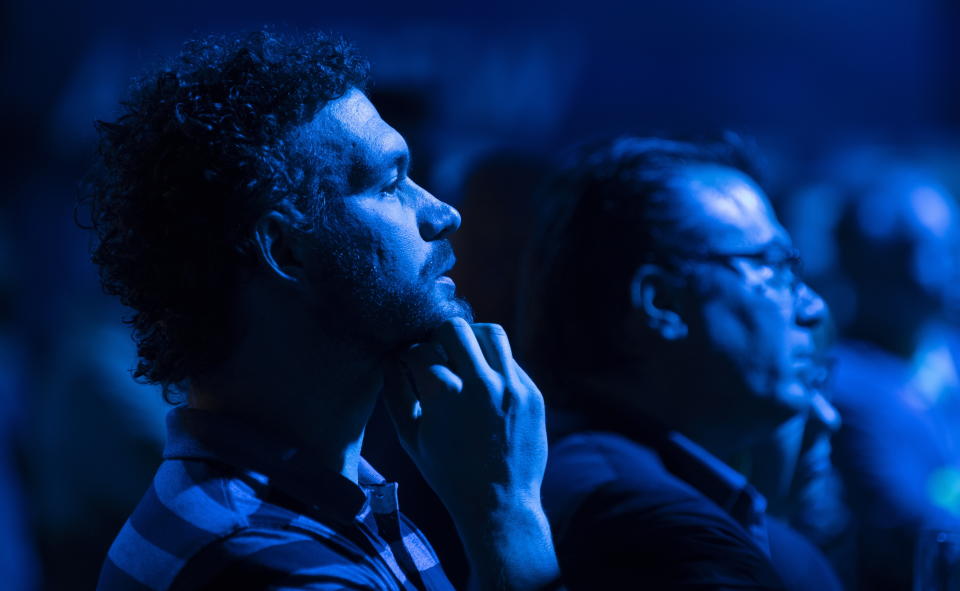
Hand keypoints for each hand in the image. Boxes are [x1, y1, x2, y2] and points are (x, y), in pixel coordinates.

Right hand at [383, 317, 558, 589]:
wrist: (498, 503)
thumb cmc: (447, 474)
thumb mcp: (411, 437)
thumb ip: (395, 394)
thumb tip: (389, 361)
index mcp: (445, 395)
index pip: (420, 350)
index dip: (408, 354)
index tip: (408, 361)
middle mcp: (482, 384)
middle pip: (455, 328)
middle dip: (438, 335)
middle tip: (436, 351)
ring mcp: (512, 387)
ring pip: (492, 333)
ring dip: (473, 338)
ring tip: (464, 355)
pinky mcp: (533, 394)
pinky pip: (511, 361)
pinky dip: (494, 365)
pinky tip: (485, 383)